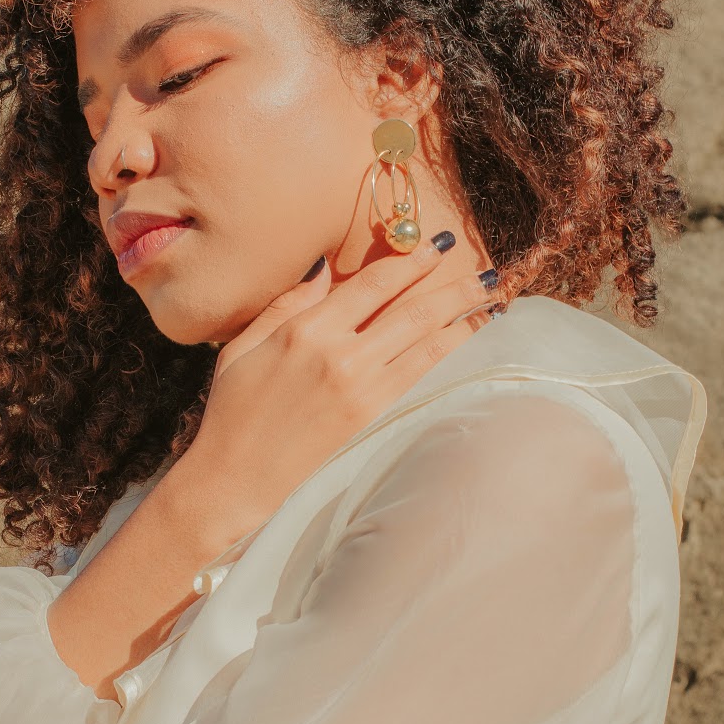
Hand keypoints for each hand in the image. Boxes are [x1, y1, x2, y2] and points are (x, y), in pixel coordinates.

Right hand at [184, 236, 498, 528]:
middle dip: (451, 284)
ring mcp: (361, 388)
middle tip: (481, 267)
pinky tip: (469, 336)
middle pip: (411, 308)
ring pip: (425, 339)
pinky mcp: (372, 417)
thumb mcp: (245, 347)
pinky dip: (451, 350)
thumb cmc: (232, 413)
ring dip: (463, 314)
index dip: (411, 260)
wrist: (234, 479)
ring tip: (491, 295)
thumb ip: (288, 303)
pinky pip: (421, 373)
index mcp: (306, 330)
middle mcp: (340, 354)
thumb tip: (324, 266)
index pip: (373, 284)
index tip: (437, 244)